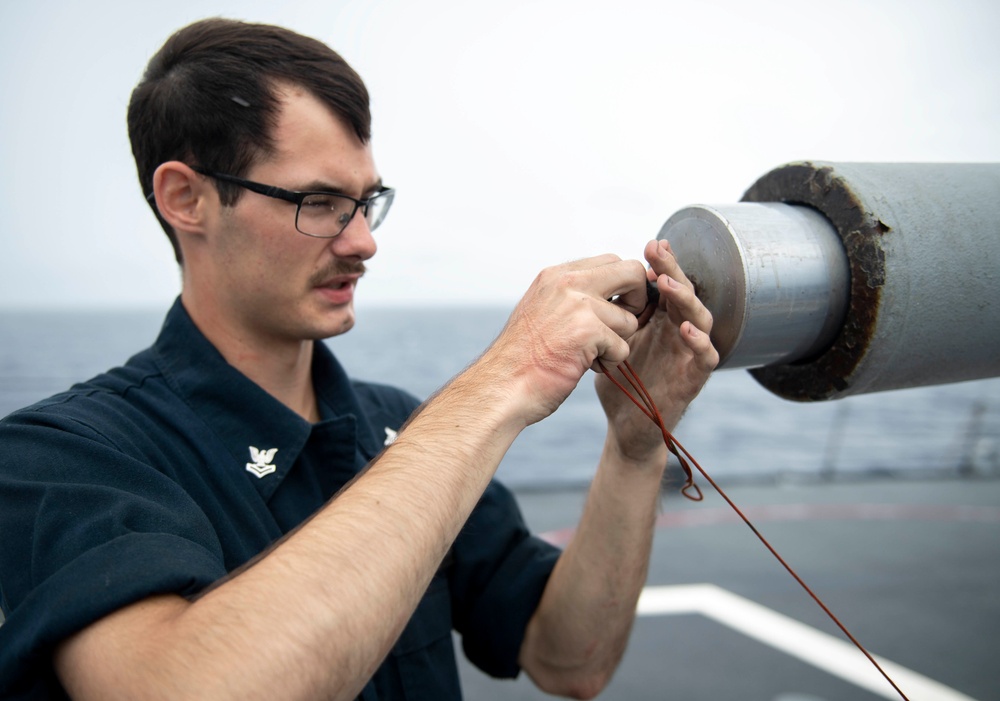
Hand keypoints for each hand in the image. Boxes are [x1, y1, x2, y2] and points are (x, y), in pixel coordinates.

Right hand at [482, 254, 650, 425]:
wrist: (501, 386)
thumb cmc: (523, 358)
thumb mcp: (542, 310)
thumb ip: (572, 296)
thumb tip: (614, 294)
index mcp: (556, 275)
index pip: (612, 261)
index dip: (624, 286)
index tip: (616, 309)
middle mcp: (567, 282)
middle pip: (632, 272)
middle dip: (637, 301)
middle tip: (619, 327)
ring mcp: (577, 305)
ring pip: (630, 319)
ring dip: (617, 343)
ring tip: (589, 355)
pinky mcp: (587, 331)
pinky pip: (623, 347)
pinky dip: (609, 363)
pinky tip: (584, 366)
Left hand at [596, 240, 718, 464]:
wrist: (625, 425)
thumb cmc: (620, 380)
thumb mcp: (610, 339)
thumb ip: (610, 314)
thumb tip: (591, 279)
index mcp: (660, 319)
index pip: (665, 284)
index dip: (661, 264)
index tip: (649, 245)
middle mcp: (678, 331)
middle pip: (684, 292)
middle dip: (672, 269)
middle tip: (657, 250)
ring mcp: (688, 354)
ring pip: (700, 318)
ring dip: (685, 298)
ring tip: (667, 284)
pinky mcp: (694, 378)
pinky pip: (706, 356)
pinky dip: (699, 341)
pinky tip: (684, 328)